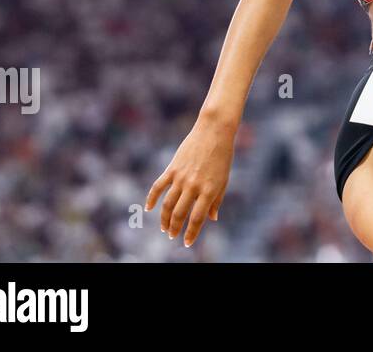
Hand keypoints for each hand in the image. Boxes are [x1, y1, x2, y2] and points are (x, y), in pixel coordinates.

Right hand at [145, 115, 236, 246]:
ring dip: (164, 218)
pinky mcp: (172, 168)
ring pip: (167, 204)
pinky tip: (148, 209)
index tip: (186, 243)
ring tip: (164, 228)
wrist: (214, 130)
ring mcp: (181, 177)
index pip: (197, 218)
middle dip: (175, 228)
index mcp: (210, 190)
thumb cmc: (222, 156)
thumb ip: (217, 200)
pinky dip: (151, 199)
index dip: (191, 233)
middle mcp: (194, 185)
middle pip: (180, 214)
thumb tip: (212, 219)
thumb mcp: (224, 179)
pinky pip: (158, 187)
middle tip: (172, 235)